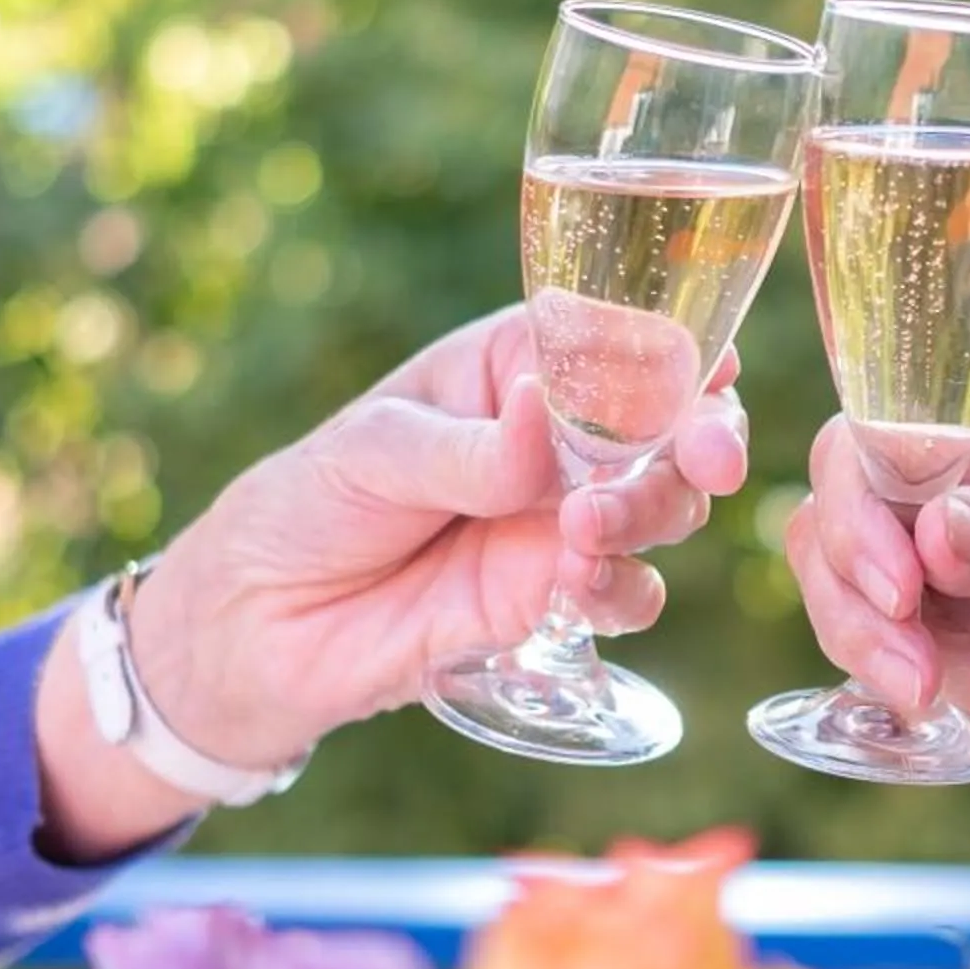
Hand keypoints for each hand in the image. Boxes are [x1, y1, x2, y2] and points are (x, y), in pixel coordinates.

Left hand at [128, 305, 745, 774]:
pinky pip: (628, 592)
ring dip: (656, 514)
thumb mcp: (373, 452)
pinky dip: (623, 589)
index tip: (711, 373)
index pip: (619, 342)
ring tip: (587, 531)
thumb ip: (469, 449)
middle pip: (671, 427)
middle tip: (705, 461)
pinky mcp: (553, 599)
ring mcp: (562, 521)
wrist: (258, 626)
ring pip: (667, 507)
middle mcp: (558, 440)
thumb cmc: (307, 503)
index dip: (679, 353)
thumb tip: (549, 423)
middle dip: (704, 439)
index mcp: (518, 367)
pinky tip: (575, 588)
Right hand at [782, 382, 969, 752]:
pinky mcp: (926, 629)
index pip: (865, 447)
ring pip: (845, 611)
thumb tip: (934, 530)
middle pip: (827, 533)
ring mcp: (919, 560)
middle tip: (923, 681)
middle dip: (863, 618)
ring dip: (923, 671)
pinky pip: (894, 668)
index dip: (857, 517)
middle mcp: (932, 485)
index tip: (902, 594)